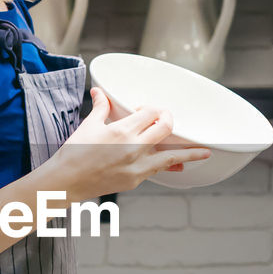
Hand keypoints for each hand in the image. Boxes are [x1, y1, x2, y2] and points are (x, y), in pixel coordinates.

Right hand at [51, 87, 211, 200]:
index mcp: (122, 130)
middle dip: (171, 121)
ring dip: (190, 153)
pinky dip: (168, 166)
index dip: (153, 109)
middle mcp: (134, 147)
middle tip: (172, 120)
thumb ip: (100, 107)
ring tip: (206, 153)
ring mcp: (137, 166)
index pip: (150, 113)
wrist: (66, 182)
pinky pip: (157, 170)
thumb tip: (99, 91)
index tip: (148, 111)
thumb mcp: (88, 125)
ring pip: (170, 156)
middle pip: (165, 128)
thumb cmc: (73, 153)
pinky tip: (178, 166)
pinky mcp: (135, 180)